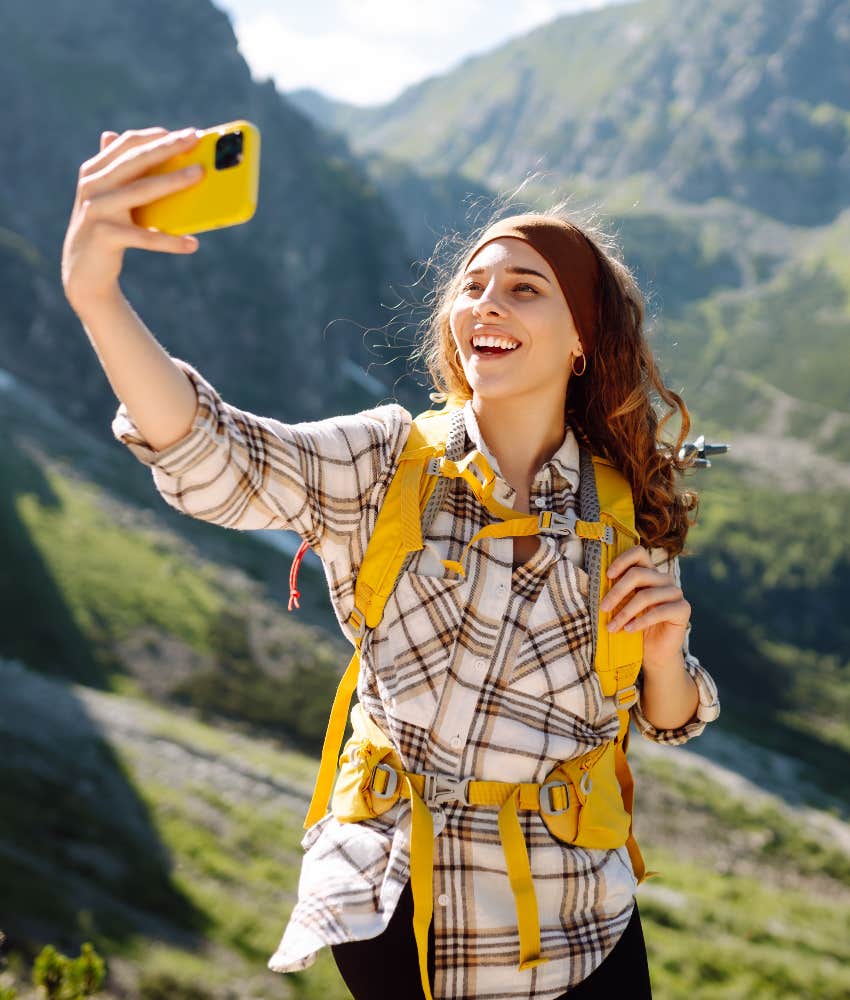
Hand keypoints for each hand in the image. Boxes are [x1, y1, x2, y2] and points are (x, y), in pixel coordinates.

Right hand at [61, 126, 203, 309]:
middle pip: (136, 160)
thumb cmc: (106, 229)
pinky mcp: (105, 236)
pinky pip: (145, 237)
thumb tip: (136, 138)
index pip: (128, 144)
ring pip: (142, 191)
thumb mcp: (110, 198)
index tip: (186, 133)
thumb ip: (121, 171)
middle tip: (195, 139)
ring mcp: (97, 209)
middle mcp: (93, 185)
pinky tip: (192, 244)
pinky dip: (170, 241)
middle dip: (168, 147)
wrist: (83, 271)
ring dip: (174, 181)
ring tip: (200, 176)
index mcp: (94, 171)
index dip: (157, 136)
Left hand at [599, 545, 689, 669]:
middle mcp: (664, 579)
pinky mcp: (683, 609)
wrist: (654, 653)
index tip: (607, 575)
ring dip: (624, 612)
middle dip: (617, 591)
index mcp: (649, 572)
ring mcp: (675, 592)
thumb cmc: (635, 626)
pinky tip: (629, 630)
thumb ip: (616, 593)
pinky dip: (640, 621)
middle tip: (603, 608)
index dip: (622, 560)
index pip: (638, 553)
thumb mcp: (623, 606)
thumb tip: (594, 584)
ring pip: (646, 595)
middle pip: (638, 574)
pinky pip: (658, 612)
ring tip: (612, 627)